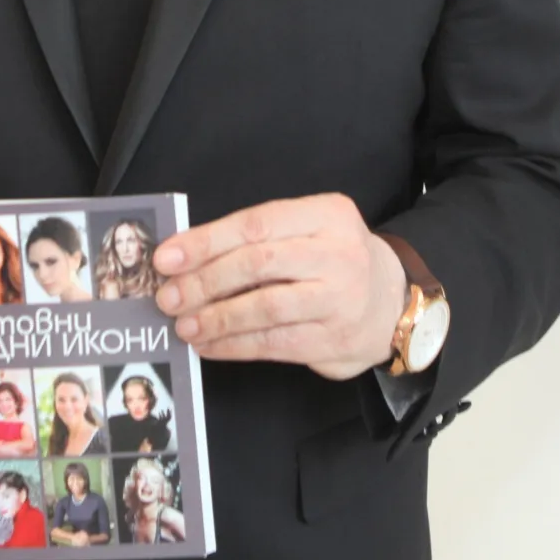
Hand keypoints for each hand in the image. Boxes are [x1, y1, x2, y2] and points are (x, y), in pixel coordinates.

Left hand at [154, 194, 408, 381]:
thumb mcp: (309, 231)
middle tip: (168, 296)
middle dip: (204, 281)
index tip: (166, 258)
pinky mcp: (334, 339)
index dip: (205, 241)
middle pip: (258, 263)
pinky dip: (234, 345)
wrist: (392, 304)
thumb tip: (185, 260)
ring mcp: (339, 298)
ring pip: (265, 308)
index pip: (256, 224)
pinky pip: (274, 342)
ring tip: (184, 326)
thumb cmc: (333, 262)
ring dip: (216, 318)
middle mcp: (337, 253)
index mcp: (327, 214)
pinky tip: (209, 345)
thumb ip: (258, 239)